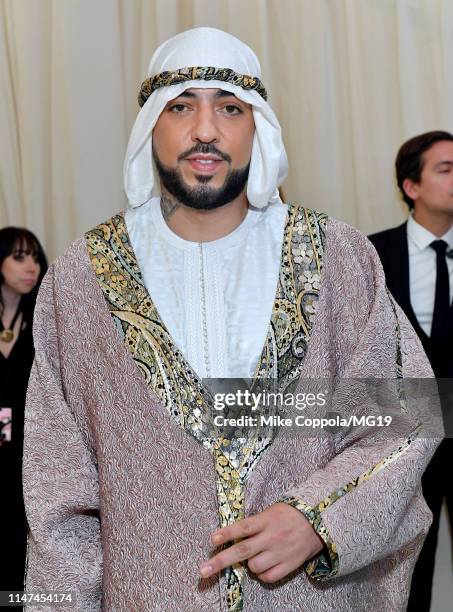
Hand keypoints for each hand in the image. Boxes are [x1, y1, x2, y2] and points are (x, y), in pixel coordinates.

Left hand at [200, 502, 323, 582]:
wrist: (318, 522)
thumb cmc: (289, 514)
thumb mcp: (271, 512)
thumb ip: (254, 524)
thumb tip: (234, 538)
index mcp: (266, 520)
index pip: (243, 527)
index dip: (227, 533)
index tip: (212, 539)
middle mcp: (271, 537)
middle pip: (242, 551)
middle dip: (220, 561)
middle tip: (203, 570)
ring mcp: (280, 552)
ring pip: (254, 566)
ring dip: (249, 564)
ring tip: (257, 555)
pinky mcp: (289, 564)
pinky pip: (268, 577)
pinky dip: (262, 574)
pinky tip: (265, 565)